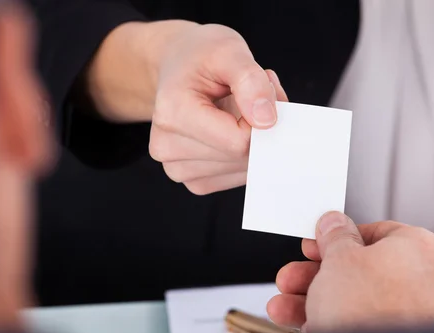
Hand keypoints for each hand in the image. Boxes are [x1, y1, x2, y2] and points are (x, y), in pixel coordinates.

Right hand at [84, 22, 286, 194]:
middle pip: (240, 158)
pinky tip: (233, 129)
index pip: (238, 141)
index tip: (259, 91)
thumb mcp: (229, 49)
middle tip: (252, 96)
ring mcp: (177, 168)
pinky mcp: (192, 180)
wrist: (177, 64)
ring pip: (241, 170)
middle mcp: (166, 147)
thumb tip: (266, 121)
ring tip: (239, 110)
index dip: (260, 118)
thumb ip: (251, 80)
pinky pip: (235, 177)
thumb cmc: (201, 56)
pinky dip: (244, 156)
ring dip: (254, 141)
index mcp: (173, 113)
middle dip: (259, 128)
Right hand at [267, 212, 433, 332]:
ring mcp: (413, 313)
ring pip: (356, 297)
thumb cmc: (367, 307)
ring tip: (285, 305)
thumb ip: (335, 235)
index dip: (339, 236)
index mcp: (420, 248)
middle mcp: (424, 280)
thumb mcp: (338, 256)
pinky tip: (304, 323)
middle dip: (317, 272)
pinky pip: (360, 321)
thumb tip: (333, 223)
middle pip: (360, 267)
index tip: (318, 241)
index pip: (375, 231)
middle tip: (296, 273)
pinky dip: (331, 318)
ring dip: (313, 298)